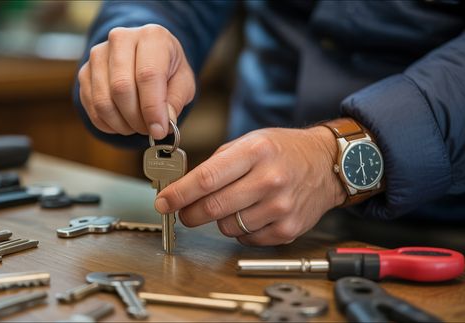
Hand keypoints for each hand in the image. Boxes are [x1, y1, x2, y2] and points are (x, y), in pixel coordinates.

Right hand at [78, 24, 194, 138]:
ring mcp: (98, 55)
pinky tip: (123, 123)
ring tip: (137, 126)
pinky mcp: (84, 72)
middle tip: (149, 130)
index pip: (148, 75)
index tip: (159, 131)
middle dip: (136, 119)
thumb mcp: (183, 81)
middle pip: (121, 88)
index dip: (152, 108)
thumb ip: (176, 101)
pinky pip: (92, 108)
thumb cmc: (168, 69)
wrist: (145, 56)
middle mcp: (121, 39)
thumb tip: (162, 123)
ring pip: (103, 101)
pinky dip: (108, 124)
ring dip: (122, 124)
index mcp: (152, 37)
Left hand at [154, 126, 346, 245]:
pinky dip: (241, 230)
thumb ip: (216, 164)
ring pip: (227, 227)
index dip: (179, 194)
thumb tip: (183, 188)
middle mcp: (270, 180)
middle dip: (189, 213)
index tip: (162, 202)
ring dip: (219, 220)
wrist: (327, 164)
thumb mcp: (249, 142)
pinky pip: (247, 239)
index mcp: (255, 152)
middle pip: (213, 207)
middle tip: (183, 212)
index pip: (207, 178)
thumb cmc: (283, 151)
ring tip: (233, 204)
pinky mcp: (287, 229)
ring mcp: (281, 207)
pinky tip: (252, 213)